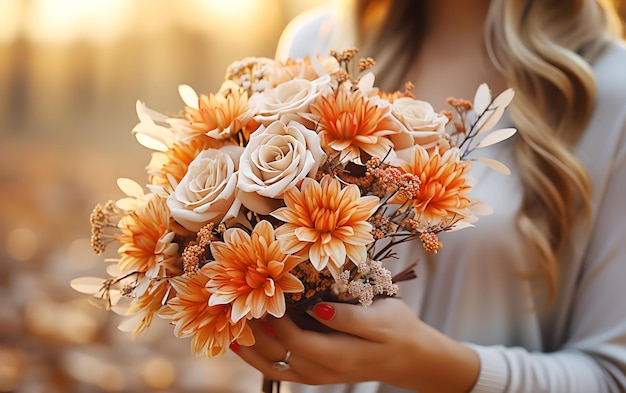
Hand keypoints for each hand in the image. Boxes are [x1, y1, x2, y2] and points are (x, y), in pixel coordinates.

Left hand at [230, 297, 478, 391]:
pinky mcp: (317, 372)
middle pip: (277, 356)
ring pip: (275, 367)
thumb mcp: (382, 318)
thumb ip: (348, 317)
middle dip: (254, 333)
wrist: (410, 357)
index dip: (274, 318)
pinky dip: (262, 357)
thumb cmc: (399, 331)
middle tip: (233, 309)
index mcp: (337, 355)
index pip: (294, 339)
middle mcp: (322, 371)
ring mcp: (318, 375)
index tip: (259, 292)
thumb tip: (316, 308)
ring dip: (251, 350)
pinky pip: (283, 369)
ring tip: (228, 332)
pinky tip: (248, 343)